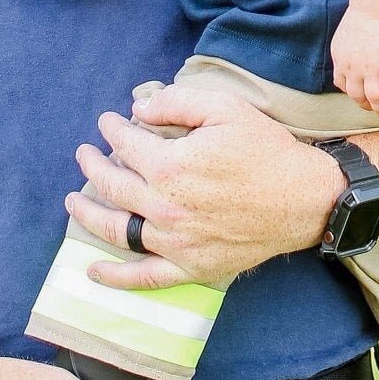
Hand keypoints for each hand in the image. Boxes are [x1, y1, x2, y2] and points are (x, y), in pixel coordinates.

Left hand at [65, 84, 342, 289]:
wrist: (305, 199)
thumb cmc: (267, 150)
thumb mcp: (224, 108)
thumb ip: (176, 102)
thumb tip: (138, 109)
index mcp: (170, 167)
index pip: (125, 144)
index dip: (112, 129)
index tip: (109, 122)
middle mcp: (165, 208)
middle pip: (112, 185)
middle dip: (92, 165)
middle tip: (84, 154)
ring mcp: (175, 243)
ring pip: (117, 230)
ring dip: (88, 214)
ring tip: (73, 201)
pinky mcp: (191, 267)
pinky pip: (144, 277)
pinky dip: (115, 277)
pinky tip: (92, 271)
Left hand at [330, 8, 378, 122]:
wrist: (378, 6)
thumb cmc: (365, 15)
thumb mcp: (346, 35)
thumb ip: (347, 51)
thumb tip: (350, 56)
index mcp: (341, 59)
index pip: (343, 84)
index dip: (353, 93)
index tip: (361, 97)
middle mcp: (354, 68)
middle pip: (358, 95)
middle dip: (368, 106)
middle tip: (378, 112)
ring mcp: (372, 68)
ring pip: (375, 96)